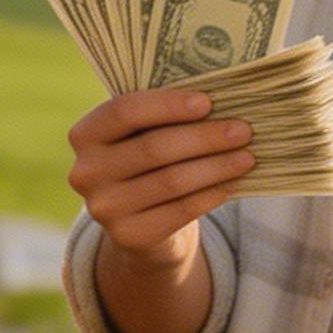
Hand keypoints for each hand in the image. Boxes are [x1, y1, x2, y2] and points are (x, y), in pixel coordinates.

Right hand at [66, 88, 253, 261]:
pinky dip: (211, 194)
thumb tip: (222, 95)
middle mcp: (85, 172)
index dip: (168, 105)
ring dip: (216, 166)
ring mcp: (104, 208)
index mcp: (84, 134)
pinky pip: (180, 210)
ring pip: (172, 180)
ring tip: (247, 156)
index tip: (208, 102)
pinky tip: (233, 183)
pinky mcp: (128, 236)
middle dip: (205, 137)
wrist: (139, 222)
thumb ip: (164, 114)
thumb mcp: (142, 134)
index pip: (124, 111)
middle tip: (243, 130)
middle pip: (154, 148)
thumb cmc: (148, 160)